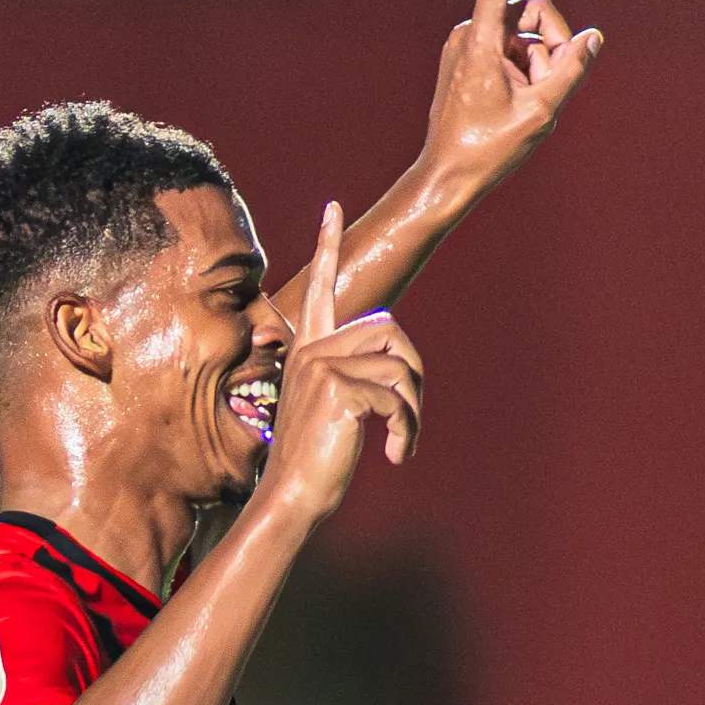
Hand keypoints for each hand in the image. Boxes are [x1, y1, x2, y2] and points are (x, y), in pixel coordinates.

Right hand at [260, 204, 424, 524]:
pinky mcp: (337, 387)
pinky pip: (397, 398)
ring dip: (412, 413)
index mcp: (309, 350)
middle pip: (391, 331)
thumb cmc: (315, 461)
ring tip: (399, 445)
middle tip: (405, 421)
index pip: (321, 289)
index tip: (333, 208)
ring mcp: (321, 365)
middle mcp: (312, 350)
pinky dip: (405, 430)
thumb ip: (352, 377)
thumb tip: (394, 366)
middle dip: (412, 377)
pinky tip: (393, 456)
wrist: (292, 496)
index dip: (328, 246)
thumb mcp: (333, 411)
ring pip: (400, 368)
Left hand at [422, 0, 602, 194]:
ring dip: (539, 63)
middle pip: (534, 10)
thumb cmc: (488, 150)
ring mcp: (467, 43)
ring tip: (525, 103)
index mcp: (481, 41)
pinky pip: (511, 47)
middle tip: (546, 90)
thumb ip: (571, 70)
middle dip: (552, 44)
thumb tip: (593, 36)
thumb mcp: (541, 113)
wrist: (446, 177)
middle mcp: (470, 32)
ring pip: (526, 32)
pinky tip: (513, 103)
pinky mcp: (468, 55)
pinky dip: (524, 69)